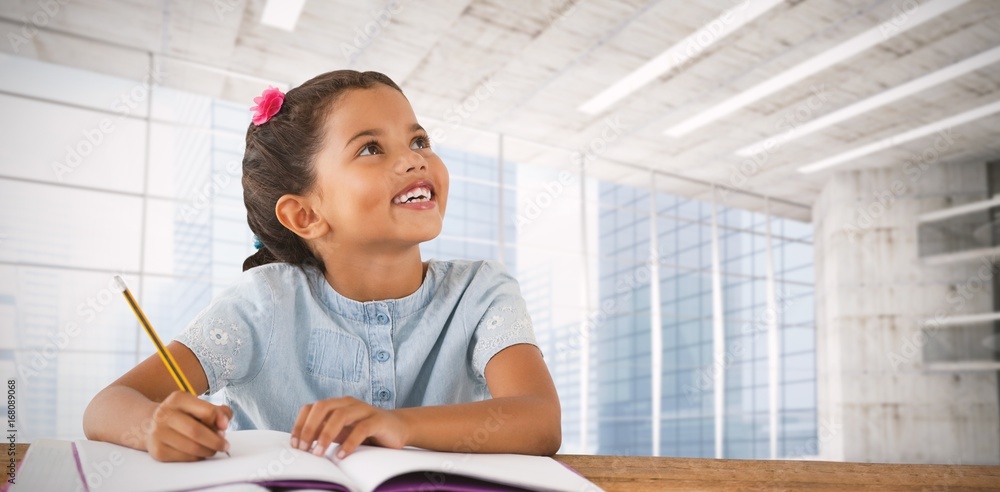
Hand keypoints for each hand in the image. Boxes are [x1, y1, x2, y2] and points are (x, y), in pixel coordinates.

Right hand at [145, 390, 231, 461]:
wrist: (152, 425)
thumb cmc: (184, 415)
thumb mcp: (199, 406)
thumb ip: (218, 412)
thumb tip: (224, 425)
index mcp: (178, 399)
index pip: (206, 411)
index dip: (219, 420)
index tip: (225, 427)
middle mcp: (165, 414)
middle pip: (197, 432)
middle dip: (216, 441)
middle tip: (224, 445)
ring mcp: (159, 433)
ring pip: (192, 448)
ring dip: (209, 451)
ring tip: (213, 448)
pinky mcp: (158, 451)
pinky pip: (186, 458)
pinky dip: (198, 457)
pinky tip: (200, 452)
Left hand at [290, 396, 408, 458]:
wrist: (397, 428)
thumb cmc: (365, 431)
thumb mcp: (341, 432)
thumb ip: (324, 433)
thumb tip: (300, 444)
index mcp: (336, 404)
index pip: (311, 407)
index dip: (300, 424)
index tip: (295, 444)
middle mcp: (348, 403)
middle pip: (323, 407)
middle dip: (309, 428)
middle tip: (304, 448)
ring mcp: (364, 409)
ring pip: (340, 415)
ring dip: (326, 435)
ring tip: (319, 453)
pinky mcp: (378, 420)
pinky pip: (361, 428)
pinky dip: (349, 442)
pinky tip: (342, 454)